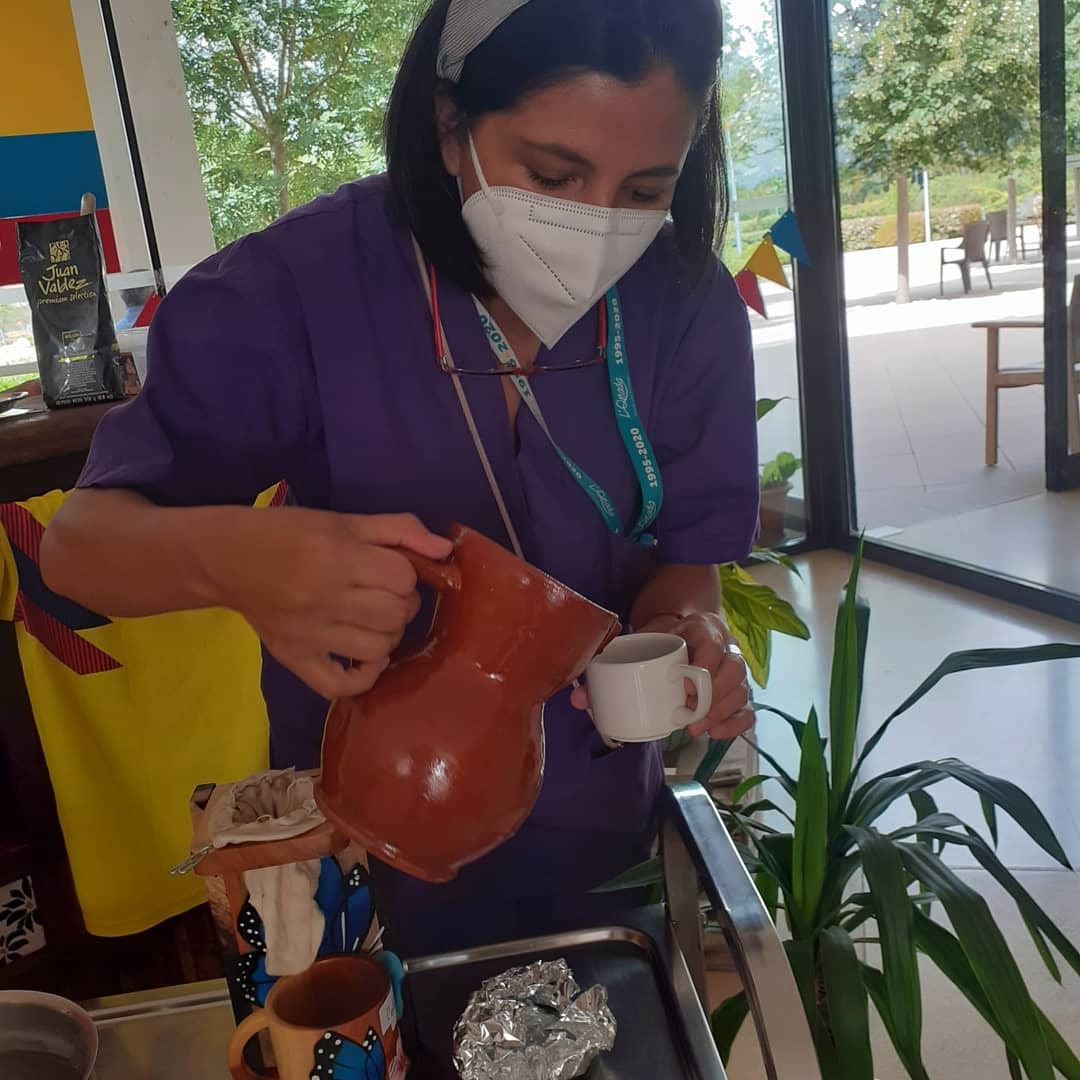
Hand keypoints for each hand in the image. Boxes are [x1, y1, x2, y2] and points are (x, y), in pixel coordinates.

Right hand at [213, 510, 452, 698]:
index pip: (402, 578)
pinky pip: (341, 685)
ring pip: (378, 650)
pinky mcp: (295, 660)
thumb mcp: (345, 520)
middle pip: (395, 616)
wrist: (226, 558)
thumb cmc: (290, 533)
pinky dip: (364, 676)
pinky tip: (365, 656)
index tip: (391, 569)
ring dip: (388, 636)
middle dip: (402, 604)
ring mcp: (310, 636)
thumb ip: (400, 530)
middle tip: (384, 595)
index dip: (407, 573)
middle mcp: (326, 600)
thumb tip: (446, 550)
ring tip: (373, 621)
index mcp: (338, 559)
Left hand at [571, 612, 752, 740]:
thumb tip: (578, 699)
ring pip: (743, 690)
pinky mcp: (737, 689)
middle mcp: (726, 645)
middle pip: (734, 670)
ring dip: (723, 713)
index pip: (712, 645)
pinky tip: (716, 734)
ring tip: (698, 729)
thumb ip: (607, 664)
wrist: (677, 627)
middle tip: (689, 717)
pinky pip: (748, 708)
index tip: (683, 691)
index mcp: (702, 627)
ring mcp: (734, 668)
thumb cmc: (656, 636)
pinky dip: (736, 723)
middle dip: (714, 698)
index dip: (702, 669)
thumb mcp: (636, 640)